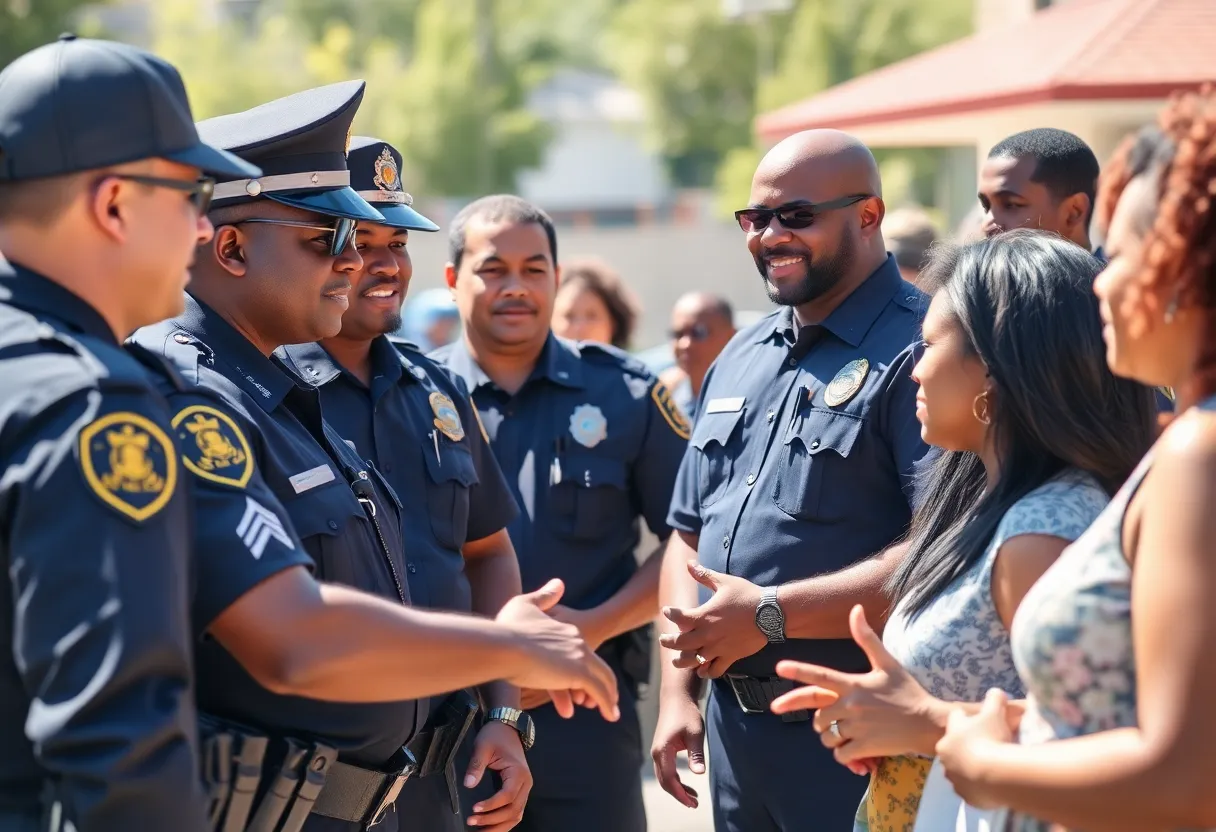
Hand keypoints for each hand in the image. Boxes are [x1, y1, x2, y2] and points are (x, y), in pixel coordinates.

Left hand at [464, 721, 531, 829]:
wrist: (507, 727)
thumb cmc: (495, 736)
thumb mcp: (482, 747)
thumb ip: (476, 766)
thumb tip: (468, 784)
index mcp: (518, 772)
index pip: (507, 795)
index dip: (491, 805)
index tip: (474, 809)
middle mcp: (525, 783)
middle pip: (513, 810)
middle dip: (492, 820)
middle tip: (471, 822)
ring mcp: (524, 789)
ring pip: (516, 815)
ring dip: (499, 826)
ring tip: (480, 831)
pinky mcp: (519, 791)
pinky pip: (515, 812)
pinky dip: (504, 822)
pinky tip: (490, 828)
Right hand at [496, 579, 619, 720]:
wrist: (503, 645)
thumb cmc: (507, 627)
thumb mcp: (524, 604)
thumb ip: (544, 596)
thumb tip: (559, 583)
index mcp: (567, 630)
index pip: (582, 651)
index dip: (586, 667)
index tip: (585, 681)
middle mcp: (578, 642)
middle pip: (598, 665)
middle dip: (605, 683)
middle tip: (609, 698)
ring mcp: (580, 657)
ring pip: (603, 679)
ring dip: (609, 696)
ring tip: (611, 711)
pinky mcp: (578, 673)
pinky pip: (599, 692)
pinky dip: (607, 704)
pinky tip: (610, 715)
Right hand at [650, 692, 706, 808]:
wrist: (676, 698)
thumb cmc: (686, 714)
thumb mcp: (695, 734)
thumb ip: (696, 754)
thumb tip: (699, 773)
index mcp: (662, 751)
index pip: (669, 779)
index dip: (680, 794)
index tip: (693, 803)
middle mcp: (656, 753)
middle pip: (664, 781)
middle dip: (678, 795)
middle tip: (694, 804)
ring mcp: (657, 751)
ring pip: (664, 777)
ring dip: (677, 788)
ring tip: (693, 797)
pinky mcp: (661, 749)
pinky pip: (665, 770)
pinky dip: (674, 780)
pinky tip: (686, 783)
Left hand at [658, 562, 764, 677]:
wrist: (770, 613)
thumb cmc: (747, 595)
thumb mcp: (724, 582)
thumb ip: (704, 575)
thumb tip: (689, 563)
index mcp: (704, 616)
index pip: (678, 617)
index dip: (670, 613)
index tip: (667, 611)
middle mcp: (708, 634)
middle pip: (680, 643)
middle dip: (668, 641)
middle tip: (663, 640)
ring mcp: (718, 648)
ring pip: (694, 660)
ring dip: (682, 661)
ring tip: (676, 661)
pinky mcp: (731, 656)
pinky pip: (715, 669)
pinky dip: (706, 672)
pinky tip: (702, 671)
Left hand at [772, 605, 941, 762]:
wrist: (929, 723)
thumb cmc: (907, 692)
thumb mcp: (887, 663)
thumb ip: (867, 638)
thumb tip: (855, 609)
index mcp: (853, 684)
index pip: (820, 676)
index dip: (798, 670)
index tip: (779, 667)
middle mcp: (851, 705)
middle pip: (818, 716)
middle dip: (821, 720)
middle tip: (835, 720)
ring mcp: (857, 727)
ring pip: (826, 737)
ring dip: (832, 739)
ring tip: (849, 735)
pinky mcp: (865, 747)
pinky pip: (840, 755)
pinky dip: (844, 756)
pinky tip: (856, 751)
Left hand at [935, 688, 1015, 808]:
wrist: (995, 775)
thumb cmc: (991, 738)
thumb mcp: (995, 712)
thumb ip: (995, 698)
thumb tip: (997, 693)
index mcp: (950, 733)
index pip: (956, 719)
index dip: (968, 718)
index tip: (979, 720)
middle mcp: (946, 755)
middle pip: (955, 746)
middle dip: (967, 745)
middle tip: (986, 745)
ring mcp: (954, 777)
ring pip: (960, 769)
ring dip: (971, 767)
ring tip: (990, 767)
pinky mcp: (965, 796)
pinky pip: (970, 789)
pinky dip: (978, 787)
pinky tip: (992, 783)